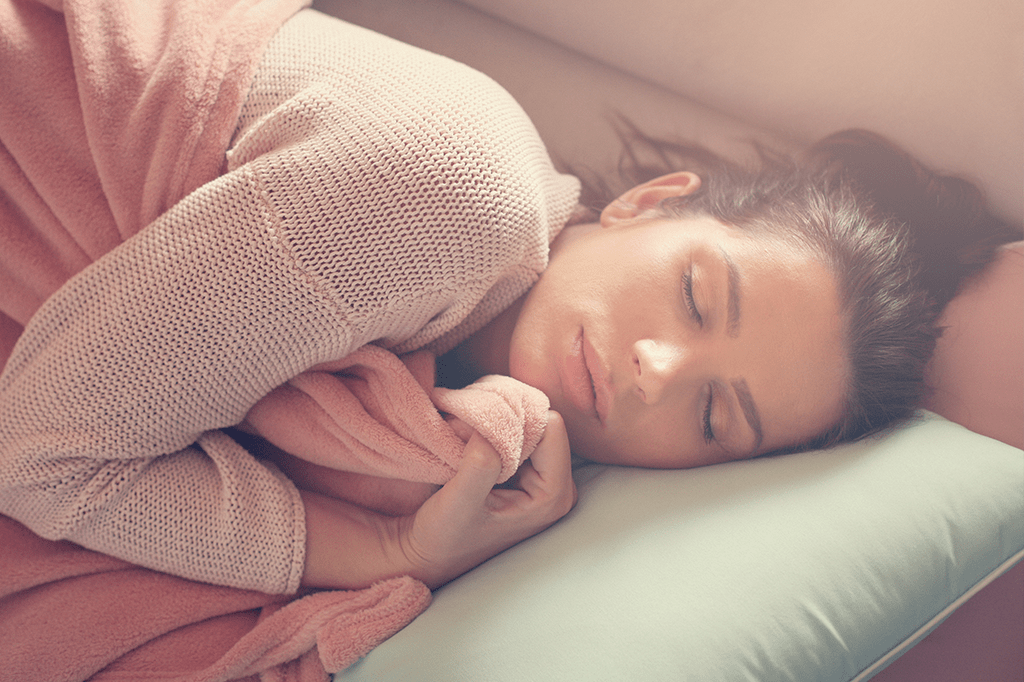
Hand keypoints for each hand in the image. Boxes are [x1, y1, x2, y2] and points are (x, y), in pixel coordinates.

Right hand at [395, 410, 576, 588]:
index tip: (479, 432)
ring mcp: (542, 478)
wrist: (428, 553)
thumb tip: (492, 424)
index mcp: (553, 495)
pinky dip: (490, 431)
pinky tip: (468, 446)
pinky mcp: (526, 472)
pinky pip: (517, 433)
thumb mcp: (458, 502)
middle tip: (466, 434)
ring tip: (464, 442)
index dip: (515, 420)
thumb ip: (481, 465)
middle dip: (505, 420)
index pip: (551, 426)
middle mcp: (556, 485)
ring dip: (494, 424)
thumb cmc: (443, 537)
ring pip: (528, 424)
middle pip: (543, 423)